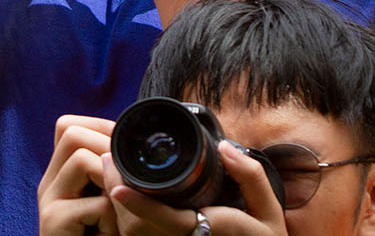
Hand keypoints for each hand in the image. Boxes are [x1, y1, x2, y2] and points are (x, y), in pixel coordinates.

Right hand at [38, 115, 116, 235]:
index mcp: (60, 175)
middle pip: (71, 133)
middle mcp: (48, 184)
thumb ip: (111, 175)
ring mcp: (48, 203)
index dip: (100, 128)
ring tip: (115, 213)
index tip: (123, 151)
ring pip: (83, 159)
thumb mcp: (110, 203)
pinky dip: (112, 219)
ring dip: (112, 184)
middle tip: (122, 181)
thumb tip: (129, 143)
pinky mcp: (52, 223)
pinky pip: (95, 203)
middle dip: (107, 147)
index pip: (68, 127)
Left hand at [106, 141, 287, 235]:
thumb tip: (225, 147)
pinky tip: (122, 193)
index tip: (117, 188)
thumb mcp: (268, 210)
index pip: (170, 221)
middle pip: (141, 229)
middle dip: (119, 199)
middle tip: (106, 162)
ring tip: (111, 171)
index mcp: (215, 231)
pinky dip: (127, 217)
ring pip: (136, 235)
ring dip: (118, 207)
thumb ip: (250, 176)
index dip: (141, 206)